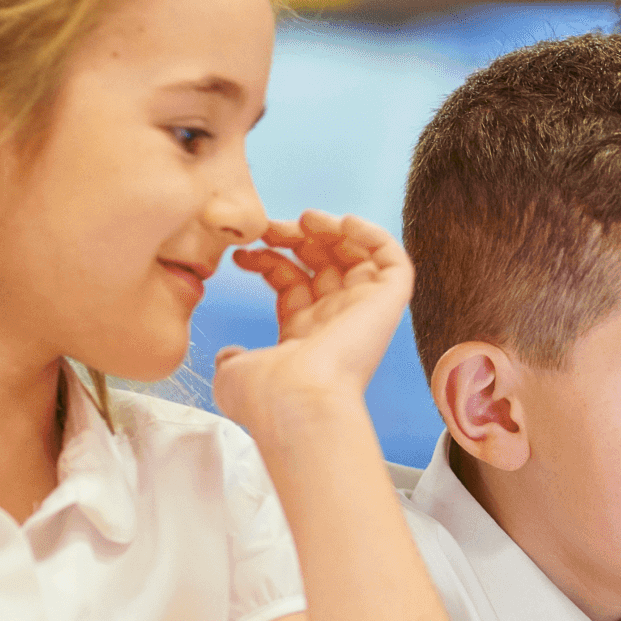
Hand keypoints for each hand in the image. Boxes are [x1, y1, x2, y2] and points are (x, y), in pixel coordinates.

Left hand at [213, 211, 412, 433]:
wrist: (296, 402)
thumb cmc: (265, 396)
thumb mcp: (234, 373)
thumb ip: (232, 357)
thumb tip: (228, 355)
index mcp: (304, 335)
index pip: (292, 283)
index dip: (269, 260)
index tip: (242, 253)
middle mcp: (335, 321)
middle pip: (323, 264)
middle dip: (295, 239)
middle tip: (269, 228)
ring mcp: (363, 312)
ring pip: (358, 257)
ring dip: (332, 230)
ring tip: (305, 218)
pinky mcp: (387, 303)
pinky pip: (393, 260)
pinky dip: (373, 236)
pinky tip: (344, 223)